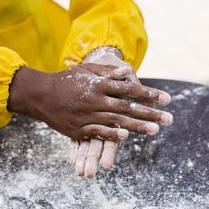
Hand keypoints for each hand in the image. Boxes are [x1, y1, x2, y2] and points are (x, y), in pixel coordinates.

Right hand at [7, 64, 172, 140]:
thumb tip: (128, 72)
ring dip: (137, 126)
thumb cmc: (65, 80)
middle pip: (127, 107)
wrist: (39, 94)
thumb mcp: (86, 71)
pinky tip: (126, 137)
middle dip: (150, 113)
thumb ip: (107, 73)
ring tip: (155, 130)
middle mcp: (95, 99)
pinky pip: (97, 133)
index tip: (167, 99)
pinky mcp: (78, 129)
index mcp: (99, 84)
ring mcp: (87, 115)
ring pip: (116, 121)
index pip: (130, 89)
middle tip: (169, 119)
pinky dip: (111, 135)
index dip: (149, 94)